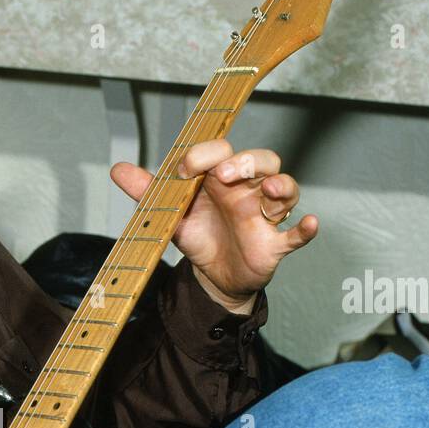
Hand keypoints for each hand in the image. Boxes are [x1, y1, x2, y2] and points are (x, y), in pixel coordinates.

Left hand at [110, 139, 318, 311]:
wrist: (212, 276)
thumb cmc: (199, 235)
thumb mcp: (170, 215)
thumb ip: (148, 192)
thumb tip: (117, 169)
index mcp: (221, 178)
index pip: (222, 151)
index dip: (206, 154)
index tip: (184, 169)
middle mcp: (247, 190)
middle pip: (263, 160)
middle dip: (246, 163)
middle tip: (225, 175)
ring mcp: (264, 215)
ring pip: (286, 189)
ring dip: (282, 186)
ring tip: (271, 191)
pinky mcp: (275, 243)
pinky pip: (297, 234)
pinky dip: (306, 228)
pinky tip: (311, 223)